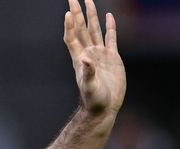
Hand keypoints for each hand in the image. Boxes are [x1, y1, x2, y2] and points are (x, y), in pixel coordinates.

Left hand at [63, 0, 124, 115]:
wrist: (105, 107)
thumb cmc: (94, 100)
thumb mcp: (90, 88)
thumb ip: (87, 74)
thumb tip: (86, 60)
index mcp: (80, 59)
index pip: (72, 38)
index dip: (70, 25)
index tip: (68, 12)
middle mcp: (88, 53)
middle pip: (81, 28)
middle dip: (77, 13)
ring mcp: (100, 54)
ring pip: (94, 29)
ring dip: (92, 16)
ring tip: (88, 1)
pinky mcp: (112, 57)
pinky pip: (111, 38)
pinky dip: (110, 27)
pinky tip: (109, 17)